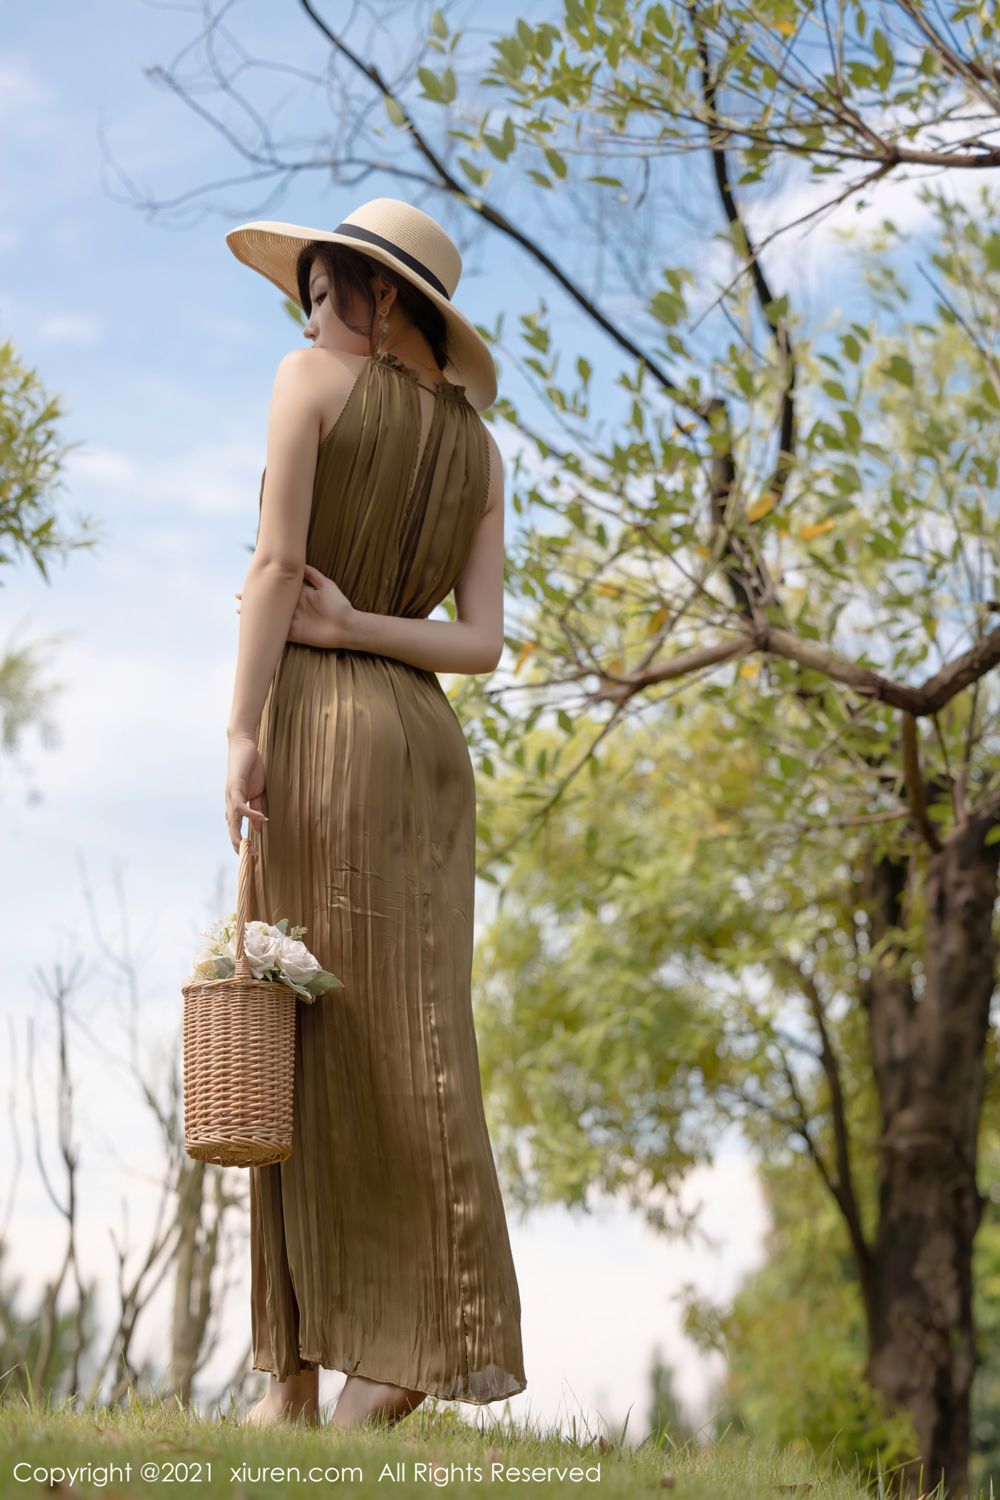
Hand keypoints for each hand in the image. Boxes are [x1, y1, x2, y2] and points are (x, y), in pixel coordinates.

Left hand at [225, 736, 267, 852]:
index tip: (253, 854)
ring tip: (249, 847)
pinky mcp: (234, 788)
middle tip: (250, 856)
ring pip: (232, 821)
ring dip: (239, 836)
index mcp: (235, 806)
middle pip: (231, 830)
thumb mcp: (258, 793)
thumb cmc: (251, 769)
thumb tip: (258, 828)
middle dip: (239, 845)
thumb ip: (257, 810)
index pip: (236, 830)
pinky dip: (250, 814)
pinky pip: (240, 806)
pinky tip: (261, 819)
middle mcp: (230, 804)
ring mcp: (230, 796)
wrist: (244, 747)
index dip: (242, 843)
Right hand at [235, 562, 355, 648]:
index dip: (266, 585)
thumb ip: (312, 575)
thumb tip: (299, 561)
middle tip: (239, 595)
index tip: (253, 580)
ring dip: (256, 614)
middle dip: (256, 599)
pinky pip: (276, 631)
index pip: (279, 588)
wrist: (347, 626)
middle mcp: (293, 607)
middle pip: (271, 602)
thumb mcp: (326, 585)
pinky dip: (265, 628)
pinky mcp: (294, 634)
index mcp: (300, 594)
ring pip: (270, 616)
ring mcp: (292, 621)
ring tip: (240, 610)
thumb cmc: (339, 605)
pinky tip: (254, 625)